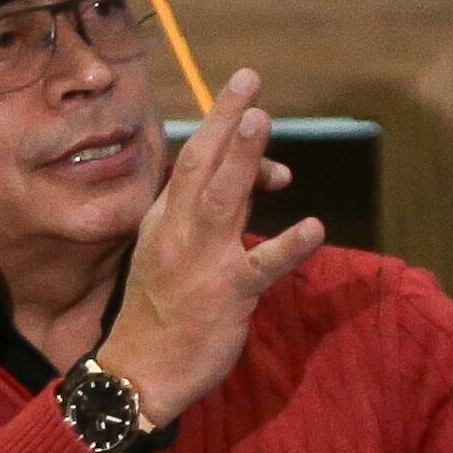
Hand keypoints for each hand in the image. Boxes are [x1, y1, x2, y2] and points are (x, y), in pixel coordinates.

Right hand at [95, 69, 326, 421]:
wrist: (137, 372)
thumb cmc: (157, 314)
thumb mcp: (168, 255)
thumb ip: (204, 219)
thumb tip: (248, 186)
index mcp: (165, 220)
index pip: (193, 162)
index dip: (218, 125)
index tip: (244, 94)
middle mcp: (179, 231)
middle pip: (202, 165)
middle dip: (225, 120)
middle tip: (248, 79)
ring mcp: (201, 260)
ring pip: (223, 200)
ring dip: (242, 160)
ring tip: (260, 121)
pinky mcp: (227, 294)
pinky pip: (261, 267)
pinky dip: (288, 246)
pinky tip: (314, 228)